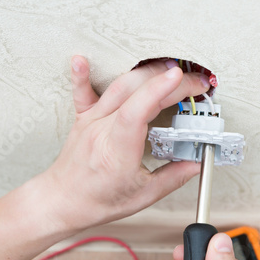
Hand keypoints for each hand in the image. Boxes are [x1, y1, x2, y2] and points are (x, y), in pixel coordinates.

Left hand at [42, 56, 209, 230]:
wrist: (63, 201)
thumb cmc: (98, 200)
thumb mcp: (143, 195)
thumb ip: (173, 178)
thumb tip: (195, 163)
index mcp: (118, 150)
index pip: (136, 111)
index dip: (158, 90)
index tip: (179, 77)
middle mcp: (102, 129)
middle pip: (134, 92)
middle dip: (168, 81)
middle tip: (196, 84)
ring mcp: (91, 120)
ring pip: (117, 86)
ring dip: (146, 72)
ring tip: (170, 69)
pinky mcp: (83, 117)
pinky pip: (81, 92)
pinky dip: (82, 74)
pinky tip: (80, 59)